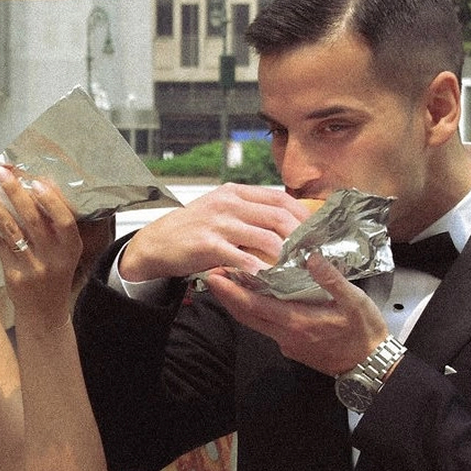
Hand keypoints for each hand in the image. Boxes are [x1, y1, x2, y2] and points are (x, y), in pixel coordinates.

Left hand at [0, 164, 81, 329]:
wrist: (44, 312)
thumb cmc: (54, 274)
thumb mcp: (65, 252)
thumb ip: (55, 225)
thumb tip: (33, 185)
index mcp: (71, 248)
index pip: (65, 220)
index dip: (51, 200)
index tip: (36, 180)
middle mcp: (54, 258)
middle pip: (33, 220)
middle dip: (15, 191)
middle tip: (1, 171)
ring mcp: (33, 267)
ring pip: (11, 229)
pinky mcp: (14, 274)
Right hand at [119, 185, 312, 283]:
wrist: (157, 242)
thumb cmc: (192, 229)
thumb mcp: (220, 210)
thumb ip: (247, 212)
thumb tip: (283, 223)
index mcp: (234, 192)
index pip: (278, 198)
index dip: (301, 214)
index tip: (313, 231)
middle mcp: (228, 203)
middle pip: (277, 216)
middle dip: (299, 237)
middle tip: (309, 253)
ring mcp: (218, 222)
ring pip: (265, 237)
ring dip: (284, 255)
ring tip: (294, 268)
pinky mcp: (208, 244)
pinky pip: (241, 257)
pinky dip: (258, 269)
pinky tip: (267, 278)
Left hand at [204, 251, 388, 376]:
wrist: (371, 365)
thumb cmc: (364, 332)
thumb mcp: (354, 301)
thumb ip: (331, 278)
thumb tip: (311, 256)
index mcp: (297, 322)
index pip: (254, 307)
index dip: (231, 292)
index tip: (215, 276)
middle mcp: (286, 335)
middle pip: (245, 316)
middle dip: (226, 296)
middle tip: (212, 273)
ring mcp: (287, 343)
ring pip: (254, 322)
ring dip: (239, 303)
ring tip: (230, 281)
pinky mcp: (291, 346)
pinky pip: (267, 326)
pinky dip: (256, 311)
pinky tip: (257, 296)